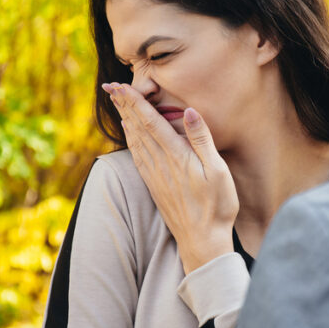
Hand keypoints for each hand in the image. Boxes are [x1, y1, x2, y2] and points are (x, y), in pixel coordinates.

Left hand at [102, 83, 237, 273]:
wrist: (202, 242)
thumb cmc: (217, 206)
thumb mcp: (218, 171)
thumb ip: (202, 140)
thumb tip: (189, 111)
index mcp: (177, 156)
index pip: (151, 122)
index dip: (135, 102)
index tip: (121, 86)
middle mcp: (161, 164)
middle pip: (138, 128)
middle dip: (125, 104)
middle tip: (111, 86)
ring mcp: (155, 175)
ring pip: (135, 140)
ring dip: (125, 118)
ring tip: (117, 102)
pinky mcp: (154, 185)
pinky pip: (138, 156)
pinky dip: (130, 139)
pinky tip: (128, 132)